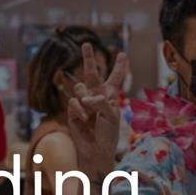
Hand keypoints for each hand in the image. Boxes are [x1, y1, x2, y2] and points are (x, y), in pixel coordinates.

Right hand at [67, 44, 127, 175]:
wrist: (95, 151)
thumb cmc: (108, 134)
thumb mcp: (111, 116)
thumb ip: (101, 102)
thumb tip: (85, 98)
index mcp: (110, 97)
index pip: (115, 78)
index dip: (119, 67)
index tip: (123, 54)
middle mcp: (96, 96)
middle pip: (92, 73)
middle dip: (89, 58)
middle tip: (86, 43)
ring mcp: (83, 103)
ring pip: (80, 87)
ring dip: (86, 99)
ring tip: (90, 114)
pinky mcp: (73, 110)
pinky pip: (74, 102)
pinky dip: (80, 111)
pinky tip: (84, 121)